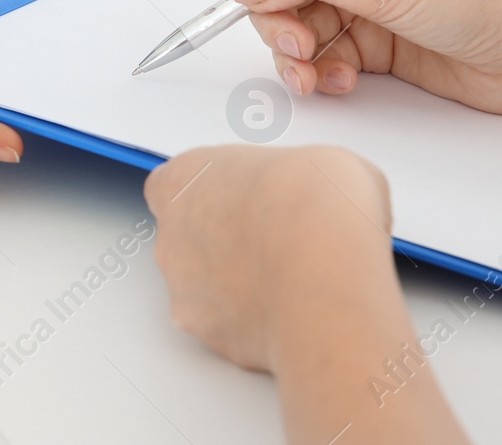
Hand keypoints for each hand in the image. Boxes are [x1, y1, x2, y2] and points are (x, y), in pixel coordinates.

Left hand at [144, 144, 393, 372]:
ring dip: (238, 284)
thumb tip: (316, 196)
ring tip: (294, 278)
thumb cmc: (317, 206)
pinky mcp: (213, 338)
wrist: (329, 274)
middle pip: (188, 238)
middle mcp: (172, 236)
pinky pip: (231, 327)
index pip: (173, 184)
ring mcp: (187, 292)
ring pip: (206, 288)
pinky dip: (257, 322)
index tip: (247, 196)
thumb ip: (294, 181)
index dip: (211, 192)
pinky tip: (295, 311)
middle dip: (226, 240)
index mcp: (184, 181)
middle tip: (278, 239)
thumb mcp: (320, 163)